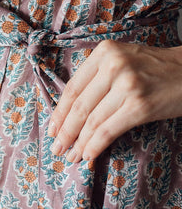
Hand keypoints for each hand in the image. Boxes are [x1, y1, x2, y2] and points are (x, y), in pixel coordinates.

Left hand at [47, 39, 181, 162]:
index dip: (60, 111)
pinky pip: (108, 130)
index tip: (53, 129)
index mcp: (104, 52)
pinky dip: (95, 146)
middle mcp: (113, 65)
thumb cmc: (155, 69)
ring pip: (92, 120)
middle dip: (65, 131)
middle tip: (57, 148)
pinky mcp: (139, 106)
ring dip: (78, 142)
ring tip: (71, 156)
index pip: (73, 87)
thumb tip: (70, 110)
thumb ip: (98, 75)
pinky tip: (89, 155)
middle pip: (79, 105)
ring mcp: (126, 85)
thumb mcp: (122, 59)